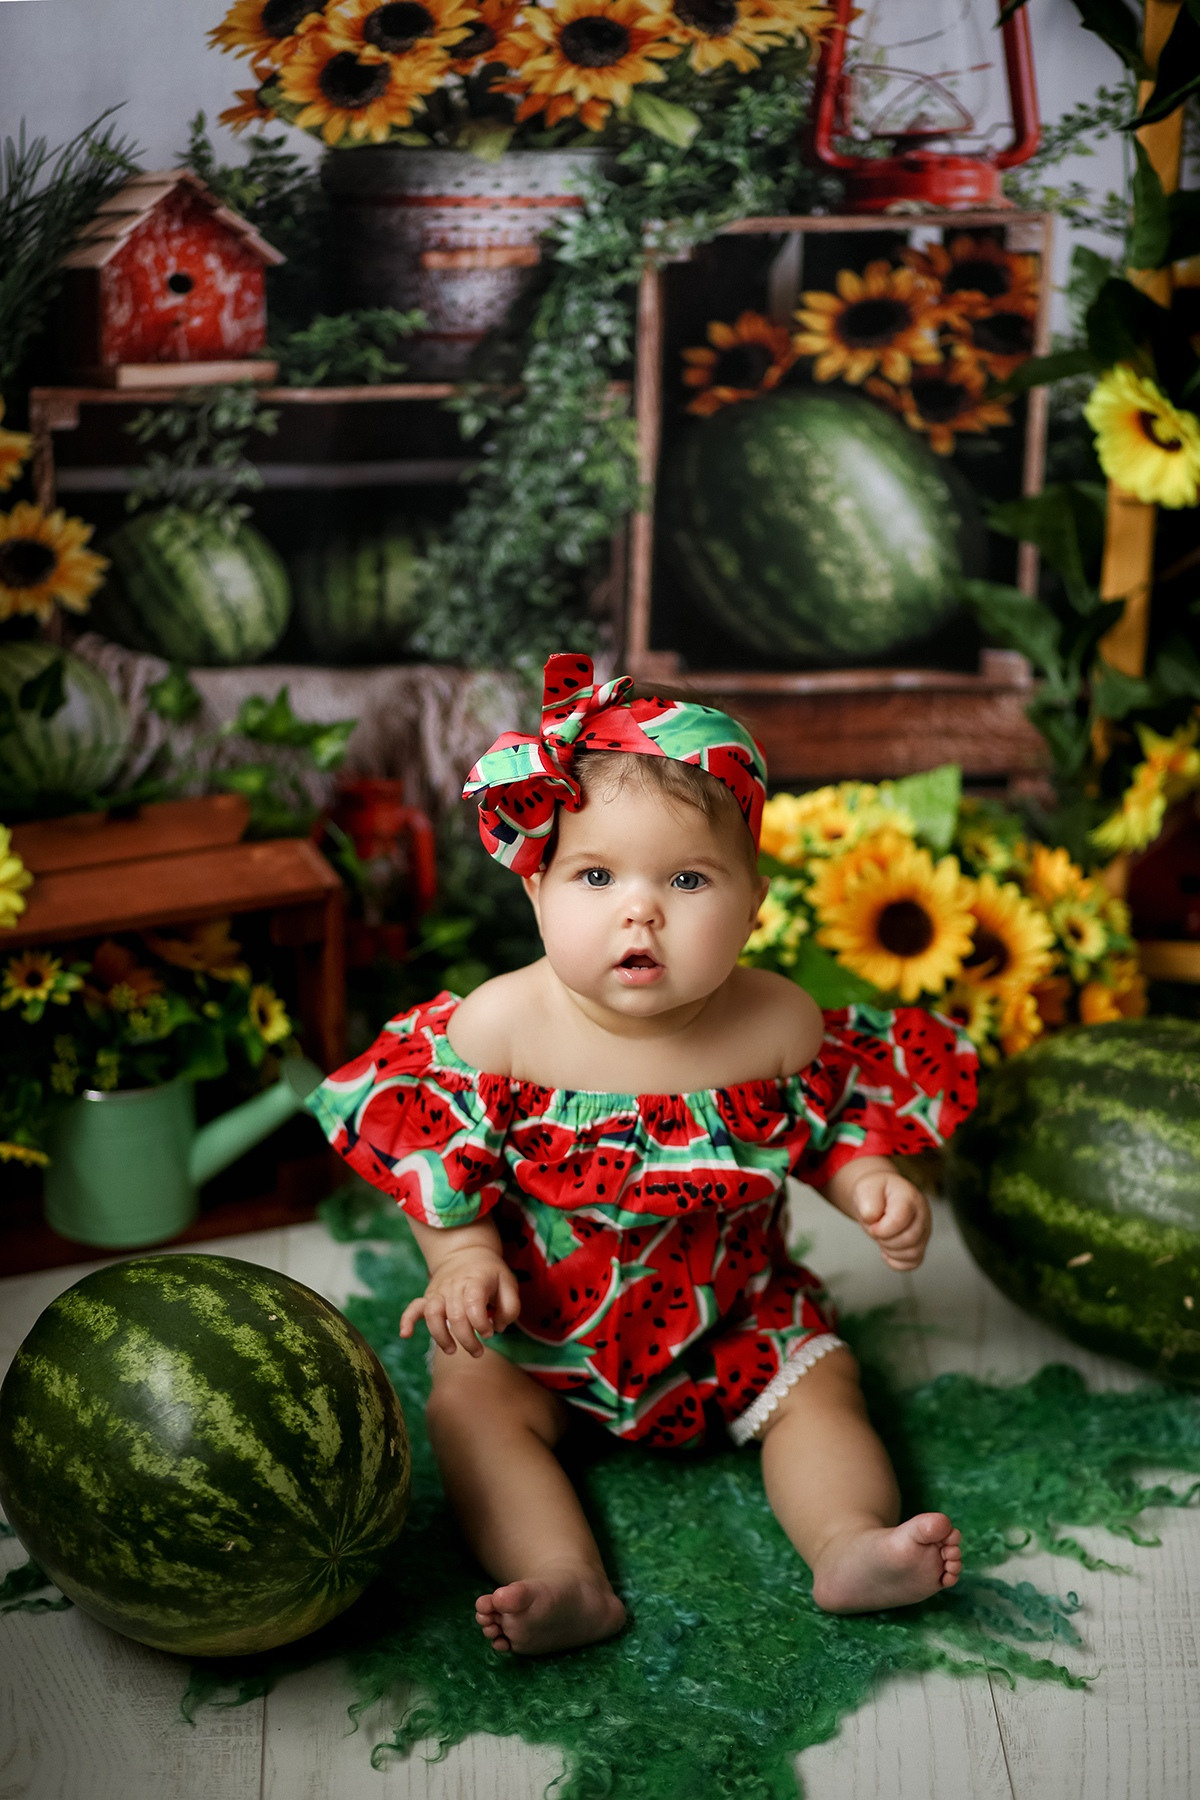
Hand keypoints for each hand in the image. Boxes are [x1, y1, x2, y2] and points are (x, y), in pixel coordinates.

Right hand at [399, 1247, 520, 1356]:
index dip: (481, 1324)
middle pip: (455, 1316)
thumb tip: (497, 1328)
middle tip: (478, 1352)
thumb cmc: (490, 1273)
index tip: (489, 1332)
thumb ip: (510, 1307)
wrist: (466, 1253)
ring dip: (441, 1336)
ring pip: (433, 1314)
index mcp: (475, 1280)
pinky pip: (413, 1308)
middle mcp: (454, 1286)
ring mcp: (438, 1292)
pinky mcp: (428, 1298)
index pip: (473, 1304)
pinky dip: (407, 1321)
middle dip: (467, 1339)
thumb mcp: (509, 1282)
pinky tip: (405, 1334)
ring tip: (452, 1350)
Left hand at [847, 1168, 930, 1270]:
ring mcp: (924, 1230)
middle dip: (885, 1239)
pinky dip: (897, 1262)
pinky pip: (913, 1262)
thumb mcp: (865, 1189)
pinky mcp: (921, 1244)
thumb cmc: (873, 1192)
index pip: (900, 1220)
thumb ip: (868, 1203)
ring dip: (890, 1251)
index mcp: (909, 1197)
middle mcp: (922, 1214)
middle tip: (875, 1230)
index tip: (872, 1224)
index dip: (882, 1228)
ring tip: (882, 1238)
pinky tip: (887, 1251)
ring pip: (913, 1253)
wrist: (876, 1196)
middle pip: (909, 1239)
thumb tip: (872, 1219)